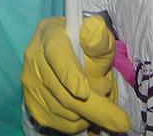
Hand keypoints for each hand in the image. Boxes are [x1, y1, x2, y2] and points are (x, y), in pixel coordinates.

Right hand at [22, 16, 130, 133]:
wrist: (65, 54)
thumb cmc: (85, 45)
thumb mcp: (97, 37)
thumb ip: (98, 37)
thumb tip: (96, 29)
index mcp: (50, 35)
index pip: (57, 55)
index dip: (69, 75)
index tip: (84, 92)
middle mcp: (34, 59)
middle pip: (64, 92)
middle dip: (95, 108)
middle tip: (121, 122)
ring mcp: (30, 83)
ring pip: (64, 111)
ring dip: (89, 113)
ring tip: (100, 97)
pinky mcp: (32, 104)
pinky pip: (59, 122)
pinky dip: (79, 121)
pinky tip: (87, 109)